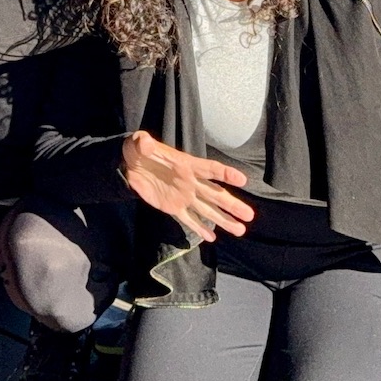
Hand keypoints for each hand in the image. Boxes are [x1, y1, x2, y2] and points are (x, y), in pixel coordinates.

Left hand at [120, 130, 253, 243]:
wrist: (130, 166)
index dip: (225, 174)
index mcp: (186, 165)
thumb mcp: (139, 143)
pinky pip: (188, 219)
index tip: (242, 180)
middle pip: (215, 194)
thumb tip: (144, 143)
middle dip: (232, 205)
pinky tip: (212, 237)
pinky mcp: (172, 207)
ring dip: (223, 220)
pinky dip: (199, 228)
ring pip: (207, 210)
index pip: (210, 170)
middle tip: (249, 215)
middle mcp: (190, 182)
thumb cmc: (138, 150)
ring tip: (240, 230)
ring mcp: (183, 196)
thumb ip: (144, 143)